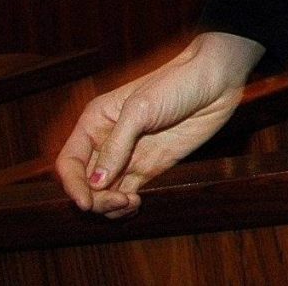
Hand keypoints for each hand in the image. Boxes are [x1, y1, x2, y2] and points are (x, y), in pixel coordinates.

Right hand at [56, 30, 260, 216]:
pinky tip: (136, 204)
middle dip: (94, 199)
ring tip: (129, 203)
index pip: (69, 162)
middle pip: (85, 183)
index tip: (85, 202)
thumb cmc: (177, 83)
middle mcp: (106, 143)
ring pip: (104, 193)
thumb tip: (96, 182)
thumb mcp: (141, 109)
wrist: (217, 81)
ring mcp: (128, 157)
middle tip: (117, 201)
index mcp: (95, 123)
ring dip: (109, 207)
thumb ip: (116, 146)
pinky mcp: (150, 168)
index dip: (71, 185)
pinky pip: (127, 194)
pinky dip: (125, 206)